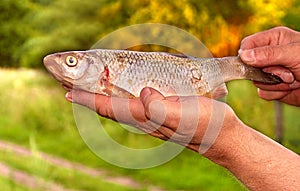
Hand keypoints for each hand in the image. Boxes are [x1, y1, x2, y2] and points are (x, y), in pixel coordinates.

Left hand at [66, 87, 237, 153]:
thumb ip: (160, 107)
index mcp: (146, 118)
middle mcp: (145, 118)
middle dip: (91, 97)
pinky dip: (123, 95)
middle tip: (74, 86)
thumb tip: (144, 93)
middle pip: (110, 107)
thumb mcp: (182, 115)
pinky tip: (124, 90)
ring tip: (92, 87)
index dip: (89, 100)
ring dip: (103, 96)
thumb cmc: (205, 126)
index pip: (110, 107)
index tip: (69, 92)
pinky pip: (136, 102)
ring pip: (121, 105)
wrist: (223, 137)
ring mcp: (154, 116)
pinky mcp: (164, 112)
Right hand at [239, 26, 299, 105]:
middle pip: (249, 66)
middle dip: (267, 72)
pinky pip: (263, 93)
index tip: (252, 64)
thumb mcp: (294, 54)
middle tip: (286, 71)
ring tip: (292, 79)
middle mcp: (269, 56)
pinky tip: (290, 88)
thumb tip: (243, 55)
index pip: (247, 45)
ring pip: (256, 82)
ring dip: (274, 84)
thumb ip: (268, 54)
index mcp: (273, 40)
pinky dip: (277, 93)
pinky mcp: (273, 88)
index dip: (246, 55)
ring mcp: (270, 73)